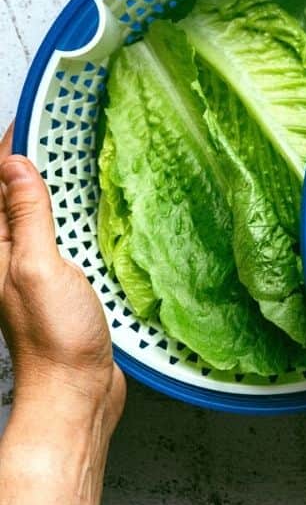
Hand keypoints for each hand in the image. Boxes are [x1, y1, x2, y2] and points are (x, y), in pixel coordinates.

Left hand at [0, 129, 124, 419]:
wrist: (77, 391)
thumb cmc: (55, 338)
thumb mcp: (39, 267)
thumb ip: (28, 217)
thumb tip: (16, 165)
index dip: (11, 146)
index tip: (37, 113)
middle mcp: (8, 255)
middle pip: (15, 193)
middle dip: (34, 158)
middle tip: (65, 122)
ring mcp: (33, 268)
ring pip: (40, 212)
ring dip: (56, 184)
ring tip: (82, 151)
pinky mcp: (59, 281)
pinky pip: (61, 234)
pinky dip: (74, 212)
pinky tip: (97, 203)